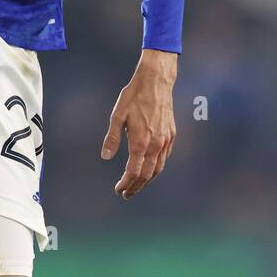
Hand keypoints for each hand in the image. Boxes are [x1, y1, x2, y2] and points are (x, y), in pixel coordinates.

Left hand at [101, 49, 177, 199]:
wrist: (156, 82)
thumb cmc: (134, 96)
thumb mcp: (117, 116)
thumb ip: (112, 138)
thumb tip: (106, 157)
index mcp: (141, 141)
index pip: (133, 171)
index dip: (125, 183)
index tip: (118, 190)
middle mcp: (156, 144)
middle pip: (147, 175)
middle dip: (136, 187)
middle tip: (126, 194)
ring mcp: (165, 140)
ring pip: (158, 168)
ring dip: (146, 180)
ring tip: (136, 186)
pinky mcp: (171, 135)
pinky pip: (164, 158)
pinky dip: (156, 168)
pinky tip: (149, 169)